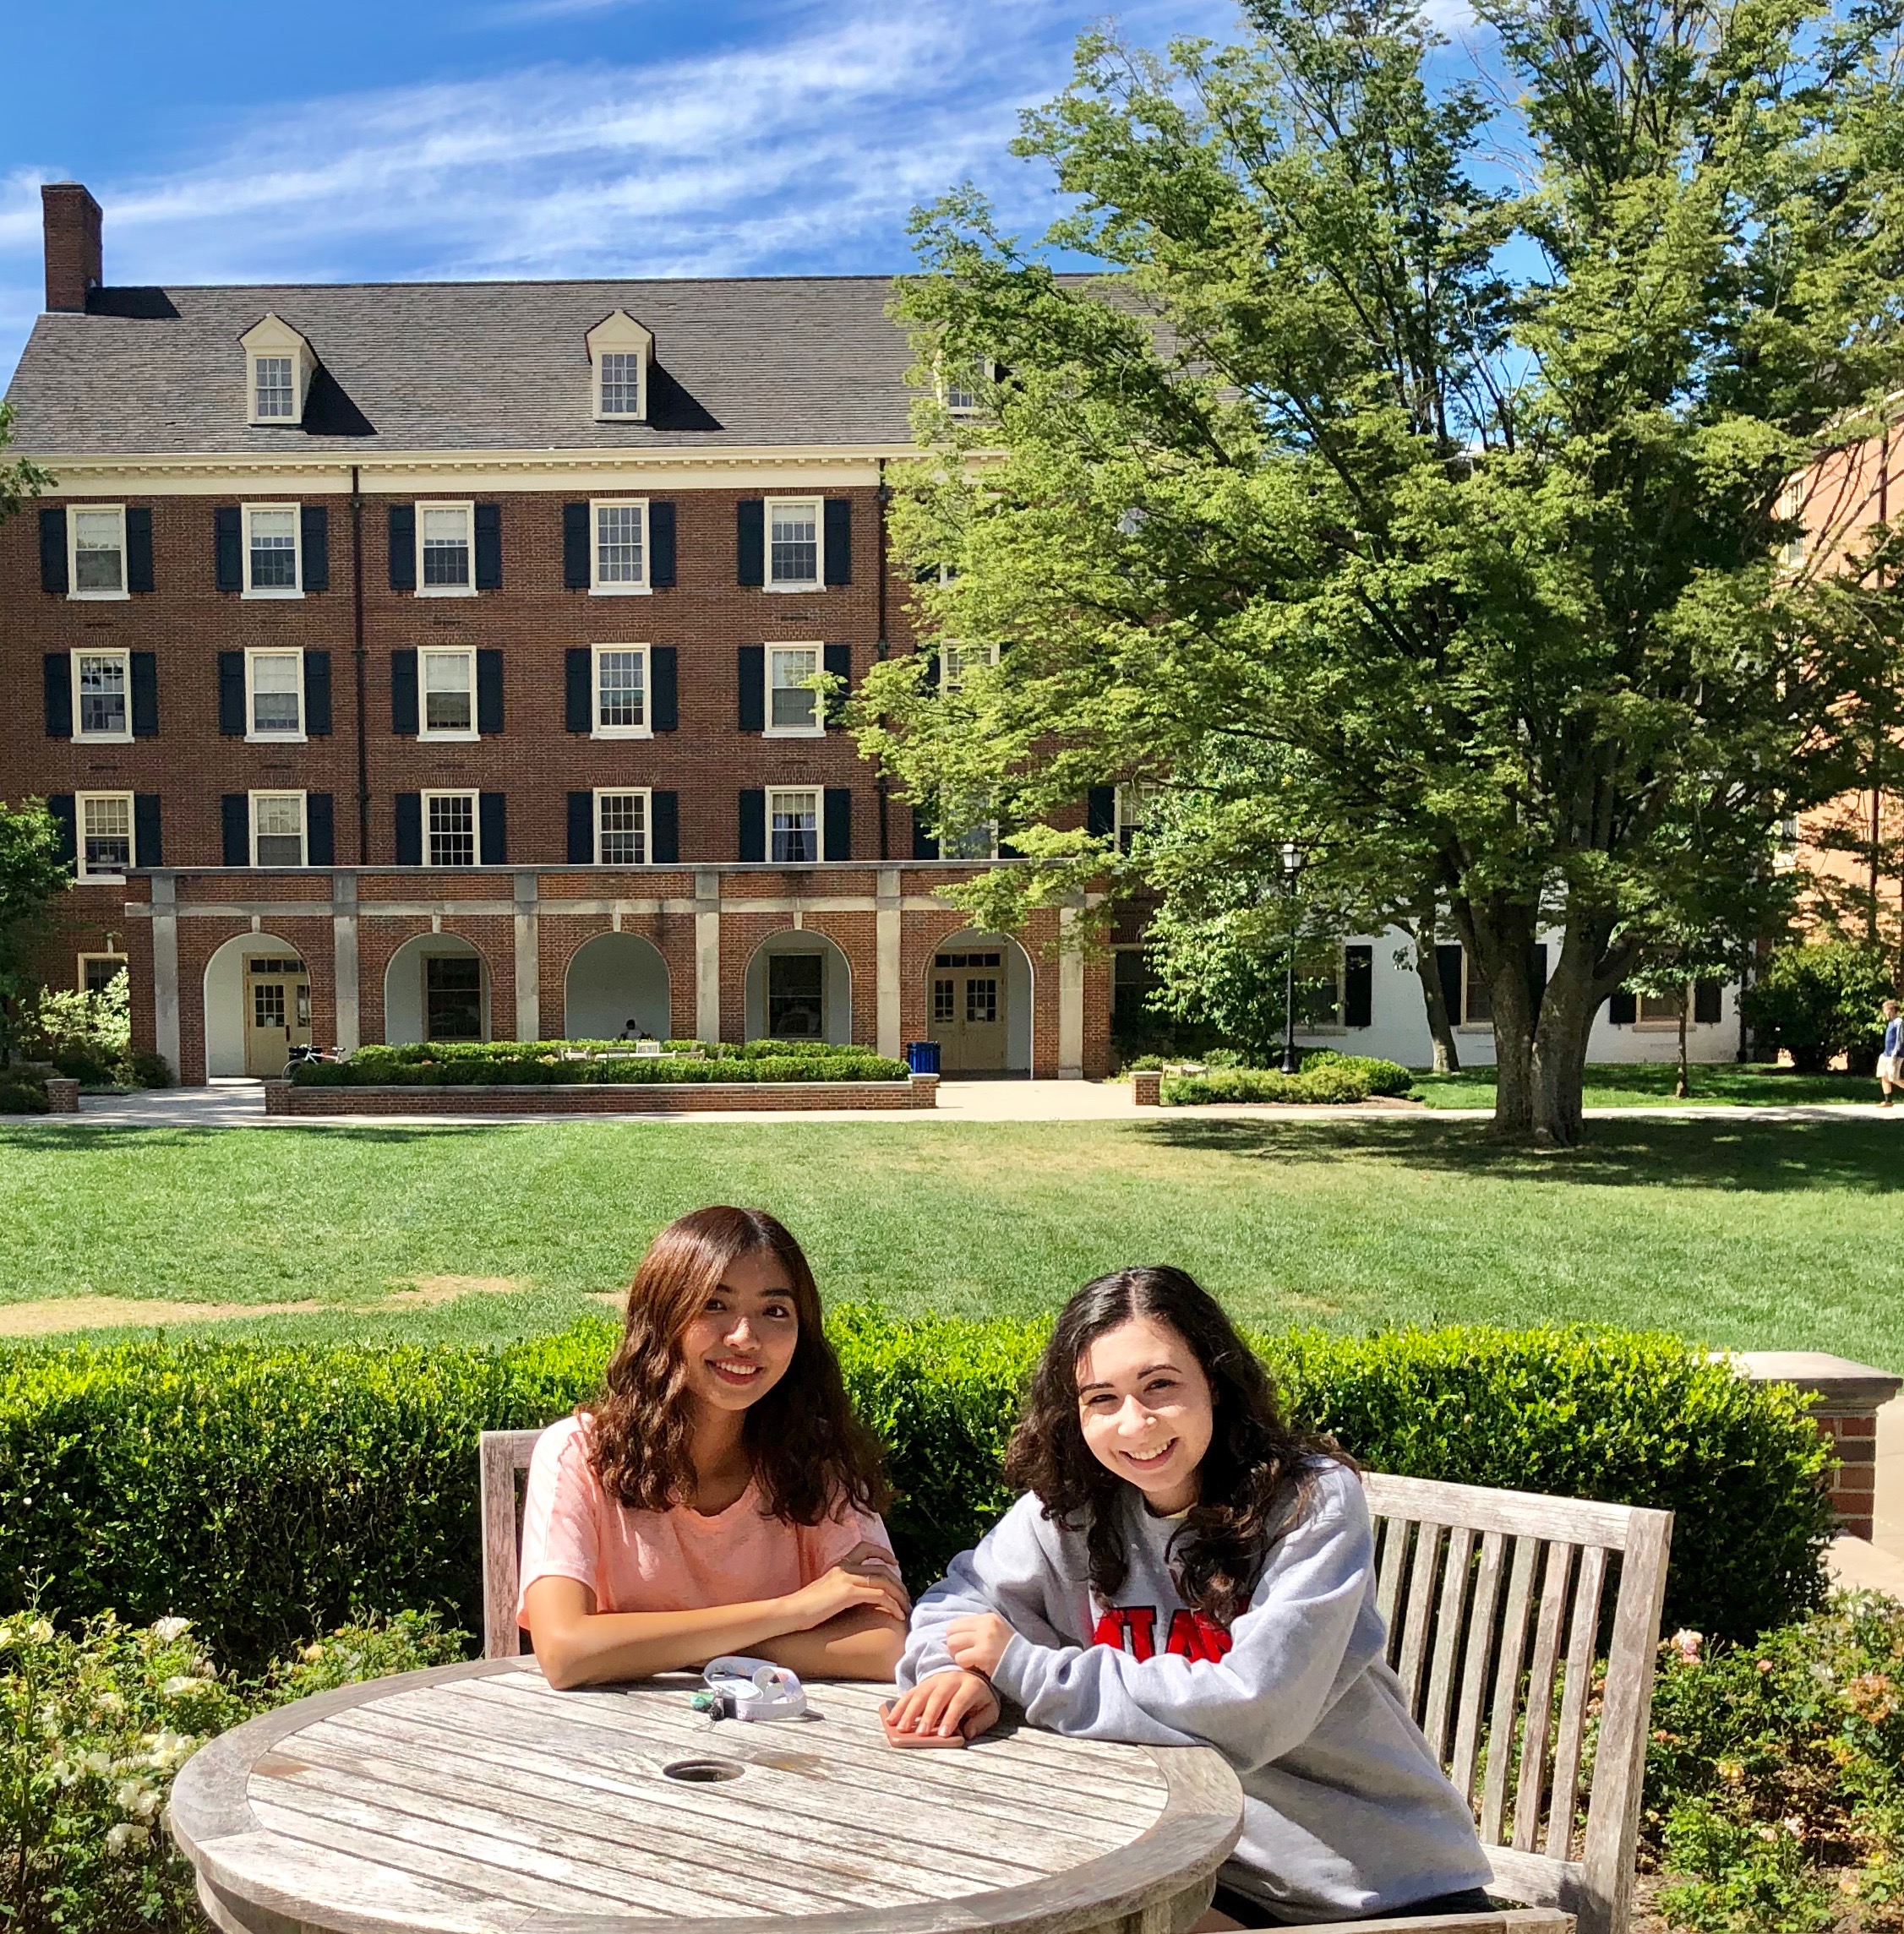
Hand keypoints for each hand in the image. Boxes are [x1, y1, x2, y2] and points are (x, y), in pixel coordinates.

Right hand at [780, 1548, 908, 1631]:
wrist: (790, 1612)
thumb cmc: (804, 1608)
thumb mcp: (824, 1591)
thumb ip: (839, 1588)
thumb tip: (852, 1598)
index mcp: (839, 1565)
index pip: (864, 1548)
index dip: (882, 1552)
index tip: (894, 1562)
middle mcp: (845, 1567)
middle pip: (881, 1568)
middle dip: (898, 1583)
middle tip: (907, 1597)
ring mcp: (847, 1579)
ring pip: (884, 1581)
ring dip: (899, 1596)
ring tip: (906, 1608)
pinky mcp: (848, 1592)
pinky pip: (879, 1595)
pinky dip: (893, 1604)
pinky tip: (898, 1614)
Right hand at [883, 1669, 1000, 1741]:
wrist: (973, 1675)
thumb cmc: (981, 1699)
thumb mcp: (990, 1710)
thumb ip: (981, 1721)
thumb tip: (967, 1733)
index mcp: (970, 1686)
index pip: (959, 1702)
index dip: (951, 1718)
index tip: (943, 1735)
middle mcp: (951, 1679)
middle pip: (937, 1697)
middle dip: (928, 1716)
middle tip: (921, 1733)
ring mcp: (936, 1679)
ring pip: (921, 1694)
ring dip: (910, 1711)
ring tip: (902, 1728)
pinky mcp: (924, 1683)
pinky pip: (910, 1693)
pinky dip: (900, 1706)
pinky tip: (891, 1718)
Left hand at [944, 1612, 1013, 1676]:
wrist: (1026, 1665)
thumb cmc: (1008, 1652)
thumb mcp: (995, 1632)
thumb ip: (978, 1629)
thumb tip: (953, 1634)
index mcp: (987, 1618)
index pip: (957, 1623)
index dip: (956, 1637)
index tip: (963, 1647)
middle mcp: (985, 1625)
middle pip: (951, 1632)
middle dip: (954, 1646)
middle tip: (964, 1655)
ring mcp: (984, 1639)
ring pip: (953, 1644)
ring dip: (958, 1656)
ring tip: (969, 1661)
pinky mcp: (983, 1654)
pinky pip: (960, 1659)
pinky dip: (965, 1665)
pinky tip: (975, 1667)